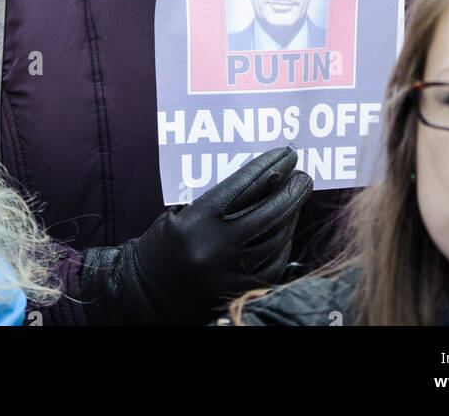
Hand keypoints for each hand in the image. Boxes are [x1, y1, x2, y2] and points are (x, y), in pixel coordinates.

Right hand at [79, 147, 311, 325]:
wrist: (145, 294)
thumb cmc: (162, 246)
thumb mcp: (180, 213)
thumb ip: (215, 197)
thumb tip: (258, 177)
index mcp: (198, 220)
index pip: (244, 185)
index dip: (269, 166)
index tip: (286, 155)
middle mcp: (216, 247)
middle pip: (268, 212)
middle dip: (291, 190)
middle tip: (303, 175)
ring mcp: (230, 273)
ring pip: (275, 239)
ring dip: (291, 216)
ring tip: (296, 199)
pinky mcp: (238, 293)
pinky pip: (272, 267)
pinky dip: (283, 246)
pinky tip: (286, 231)